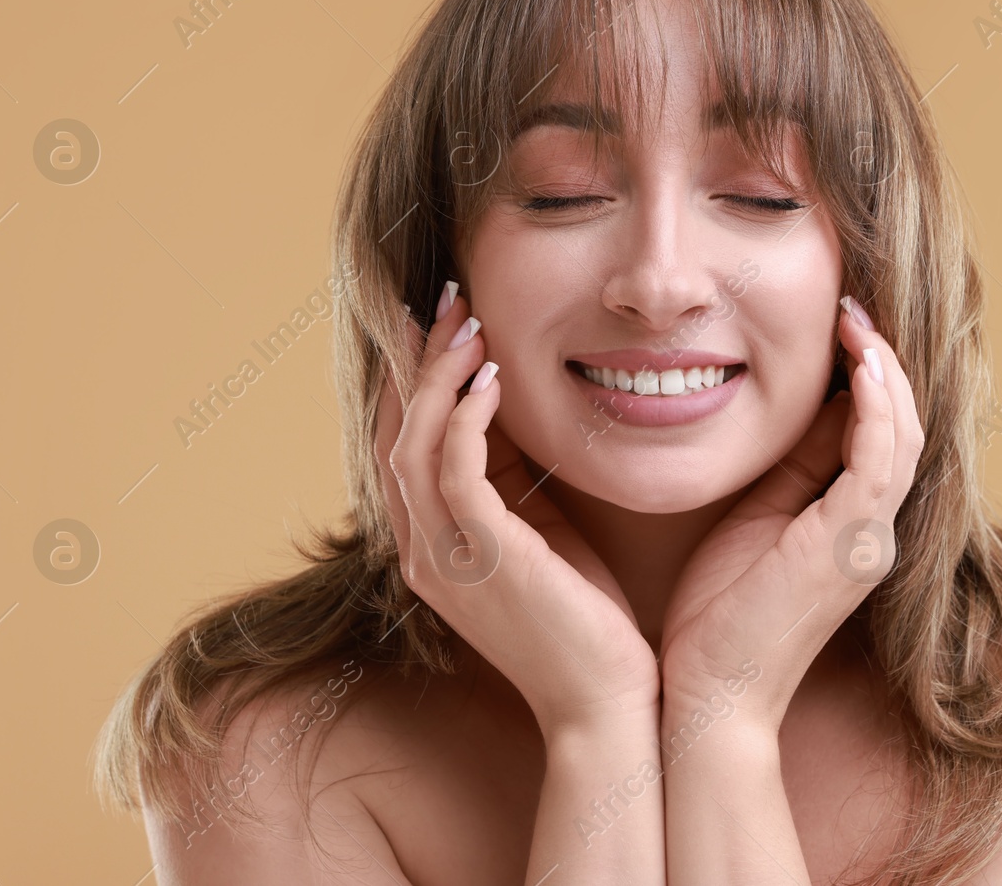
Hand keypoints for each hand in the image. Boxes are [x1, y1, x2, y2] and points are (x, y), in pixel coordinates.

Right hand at [375, 285, 660, 736]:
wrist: (607, 703)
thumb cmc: (586, 620)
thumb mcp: (540, 534)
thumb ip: (513, 481)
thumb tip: (507, 407)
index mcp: (431, 547)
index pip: (402, 445)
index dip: (412, 378)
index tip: (435, 320)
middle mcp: (421, 552)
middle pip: (394, 433)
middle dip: (416, 359)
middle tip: (446, 298)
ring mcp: (444, 559)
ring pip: (414, 443)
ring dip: (438, 374)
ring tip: (467, 319)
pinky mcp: (482, 560)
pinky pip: (454, 471)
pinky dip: (466, 415)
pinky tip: (492, 375)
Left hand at [656, 297, 923, 734]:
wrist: (711, 697)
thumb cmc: (719, 617)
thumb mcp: (755, 520)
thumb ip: (788, 471)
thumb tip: (798, 408)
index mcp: (850, 526)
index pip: (877, 435)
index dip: (868, 377)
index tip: (841, 323)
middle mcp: (872, 531)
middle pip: (901, 429)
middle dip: (883, 363)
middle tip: (853, 307)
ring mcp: (867, 541)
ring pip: (902, 439)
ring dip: (884, 374)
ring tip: (857, 320)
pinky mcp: (847, 547)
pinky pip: (879, 464)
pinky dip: (877, 410)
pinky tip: (861, 365)